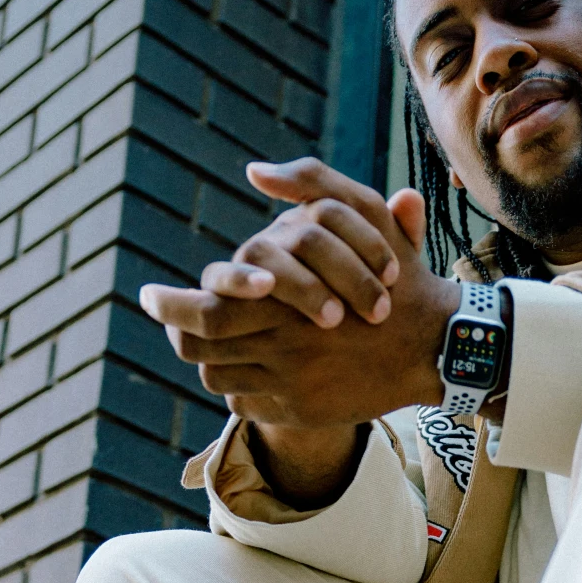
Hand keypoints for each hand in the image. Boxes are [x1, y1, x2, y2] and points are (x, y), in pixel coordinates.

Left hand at [139, 165, 460, 504]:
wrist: (436, 344)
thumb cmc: (397, 273)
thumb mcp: (363, 213)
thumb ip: (310, 182)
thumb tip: (255, 171)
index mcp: (285, 300)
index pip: (204, 311)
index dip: (168, 305)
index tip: (145, 295)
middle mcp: (282, 347)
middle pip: (200, 347)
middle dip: (174, 330)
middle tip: (162, 316)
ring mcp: (290, 385)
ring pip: (218, 377)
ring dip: (205, 357)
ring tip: (204, 340)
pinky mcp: (300, 411)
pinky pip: (244, 404)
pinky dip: (234, 386)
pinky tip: (241, 365)